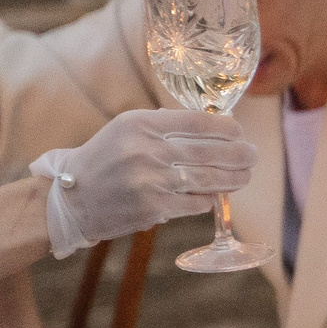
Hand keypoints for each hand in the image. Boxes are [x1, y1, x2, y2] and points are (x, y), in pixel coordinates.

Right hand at [37, 108, 255, 247]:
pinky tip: (214, 195)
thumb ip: (164, 126)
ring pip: (209, 178)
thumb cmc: (104, 161)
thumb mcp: (126, 131)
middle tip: (253, 155)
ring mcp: (151, 180)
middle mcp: (146, 149)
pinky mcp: (154, 207)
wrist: (72, 199)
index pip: (198, 121)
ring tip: (245, 176)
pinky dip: (209, 199)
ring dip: (234, 179)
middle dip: (240, 154)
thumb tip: (214, 125)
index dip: (227, 127)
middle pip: (210, 151)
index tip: (239, 132)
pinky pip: (197, 202)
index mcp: (139, 124)